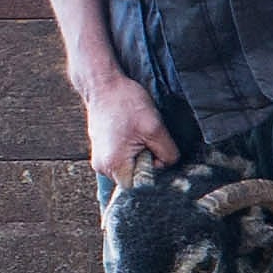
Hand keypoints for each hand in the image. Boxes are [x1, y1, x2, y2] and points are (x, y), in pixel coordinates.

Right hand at [83, 71, 175, 185]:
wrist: (104, 85)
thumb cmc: (126, 103)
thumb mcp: (156, 129)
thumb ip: (168, 154)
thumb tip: (171, 167)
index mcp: (113, 165)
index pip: (140, 187)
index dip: (155, 176)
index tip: (161, 158)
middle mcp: (102, 167)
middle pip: (136, 179)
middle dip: (149, 164)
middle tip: (151, 141)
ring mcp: (101, 160)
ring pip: (132, 168)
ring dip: (143, 156)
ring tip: (140, 135)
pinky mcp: (104, 152)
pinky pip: (125, 160)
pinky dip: (134, 151)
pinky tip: (134, 135)